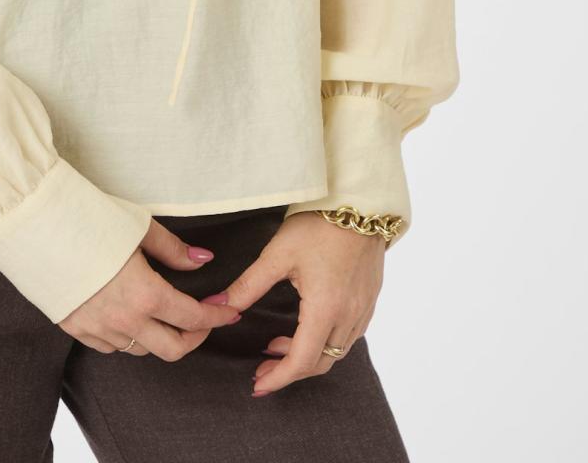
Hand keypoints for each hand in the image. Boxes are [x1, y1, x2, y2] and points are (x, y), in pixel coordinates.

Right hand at [58, 217, 242, 357]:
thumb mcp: (139, 226)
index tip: (229, 310)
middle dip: (194, 338)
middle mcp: (124, 320)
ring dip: (159, 336)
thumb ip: (174, 250)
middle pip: (172, 350)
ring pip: (140, 350)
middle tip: (202, 319)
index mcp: (145, 293)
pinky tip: (129, 316)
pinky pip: (110, 347)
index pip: (192, 318)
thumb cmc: (88, 218)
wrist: (35, 224)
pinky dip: (127, 337)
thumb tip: (202, 261)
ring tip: (164, 314)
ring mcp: (97, 329)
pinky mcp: (74, 329)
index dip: (216, 317)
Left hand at [219, 211, 387, 394]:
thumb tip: (219, 305)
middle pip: (320, 363)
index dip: (279, 378)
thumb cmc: (318, 224)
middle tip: (261, 368)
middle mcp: (349, 316)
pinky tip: (306, 327)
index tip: (258, 385)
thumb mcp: (277, 254)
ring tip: (277, 346)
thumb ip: (248, 286)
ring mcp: (363, 309)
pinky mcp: (369, 299)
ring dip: (307, 356)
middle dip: (289, 371)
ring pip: (336, 351)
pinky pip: (349, 335)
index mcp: (325, 308)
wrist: (359, 202)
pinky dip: (325, 341)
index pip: (302, 361)